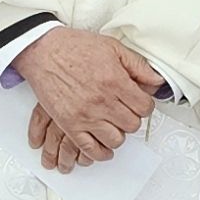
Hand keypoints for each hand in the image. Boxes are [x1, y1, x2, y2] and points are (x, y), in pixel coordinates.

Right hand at [15, 28, 161, 170]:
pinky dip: (100, 152)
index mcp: (115, 81)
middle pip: (132, 124)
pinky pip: (90, 149)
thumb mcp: (112, 47)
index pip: (144, 107)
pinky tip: (103, 147)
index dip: (144, 105)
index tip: (139, 103)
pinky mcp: (69, 124)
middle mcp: (102, 100)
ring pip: (115, 139)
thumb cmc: (74, 47)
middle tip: (125, 112)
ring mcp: (86, 115)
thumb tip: (157, 81)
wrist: (43, 50)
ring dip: (117, 134)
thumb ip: (138, 65)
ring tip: (113, 125)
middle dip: (131, 118)